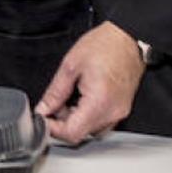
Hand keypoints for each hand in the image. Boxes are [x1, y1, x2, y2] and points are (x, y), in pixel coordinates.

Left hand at [36, 22, 144, 142]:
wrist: (129, 38)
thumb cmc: (105, 46)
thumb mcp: (70, 66)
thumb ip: (54, 93)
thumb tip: (43, 110)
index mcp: (99, 102)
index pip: (72, 133)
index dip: (53, 129)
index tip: (43, 118)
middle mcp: (113, 112)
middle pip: (81, 134)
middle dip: (61, 123)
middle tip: (53, 105)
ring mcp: (120, 112)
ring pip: (90, 130)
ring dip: (74, 120)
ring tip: (68, 98)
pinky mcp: (122, 109)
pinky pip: (101, 122)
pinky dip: (86, 116)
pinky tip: (81, 100)